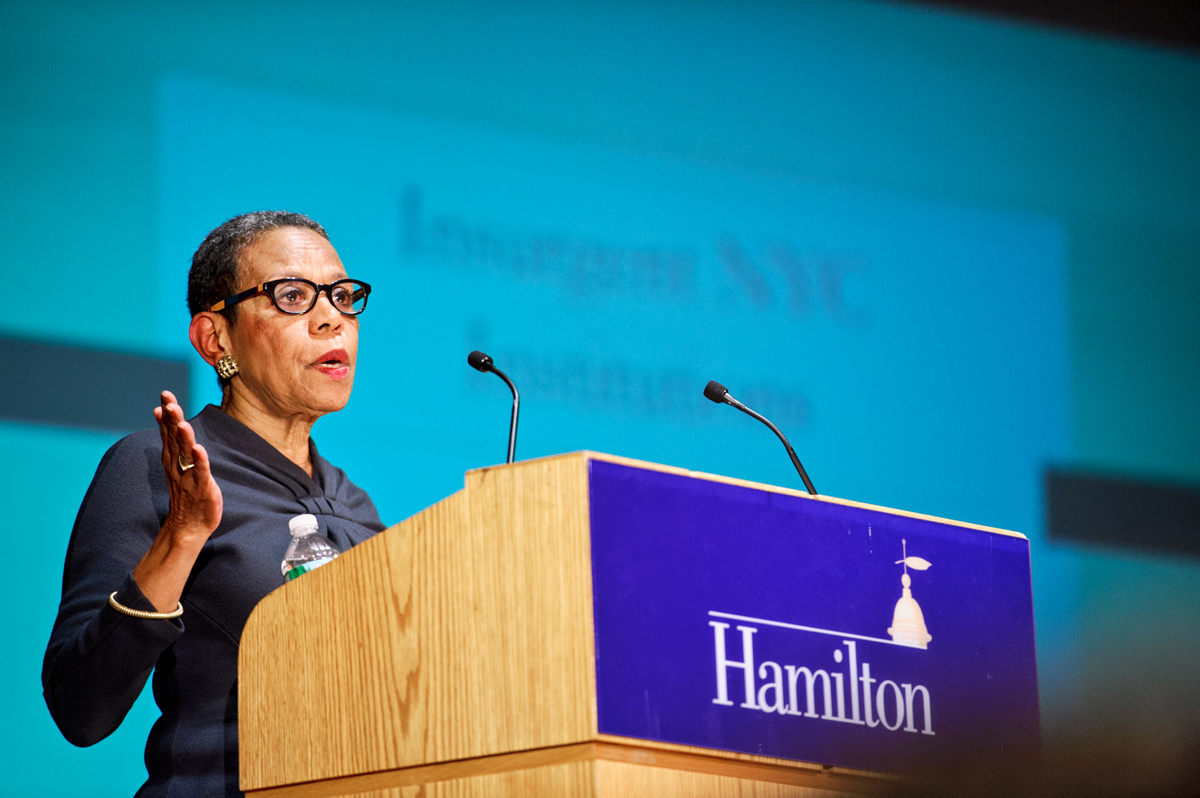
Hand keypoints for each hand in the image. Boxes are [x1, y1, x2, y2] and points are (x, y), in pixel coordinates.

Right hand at [131, 391, 223, 610]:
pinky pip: (200, 472)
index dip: (168, 415)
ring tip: (182, 422)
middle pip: (175, 439)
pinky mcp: (202, 488)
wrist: (189, 526)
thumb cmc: (187, 492)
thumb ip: (173, 442)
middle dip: (173, 420)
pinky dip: (199, 461)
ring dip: (184, 437)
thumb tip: (165, 418)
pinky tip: (199, 449)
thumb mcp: (179, 465)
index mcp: (174, 459)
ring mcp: (189, 476)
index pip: (169, 432)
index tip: (165, 396)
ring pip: (186, 453)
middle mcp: (179, 465)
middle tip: (169, 402)